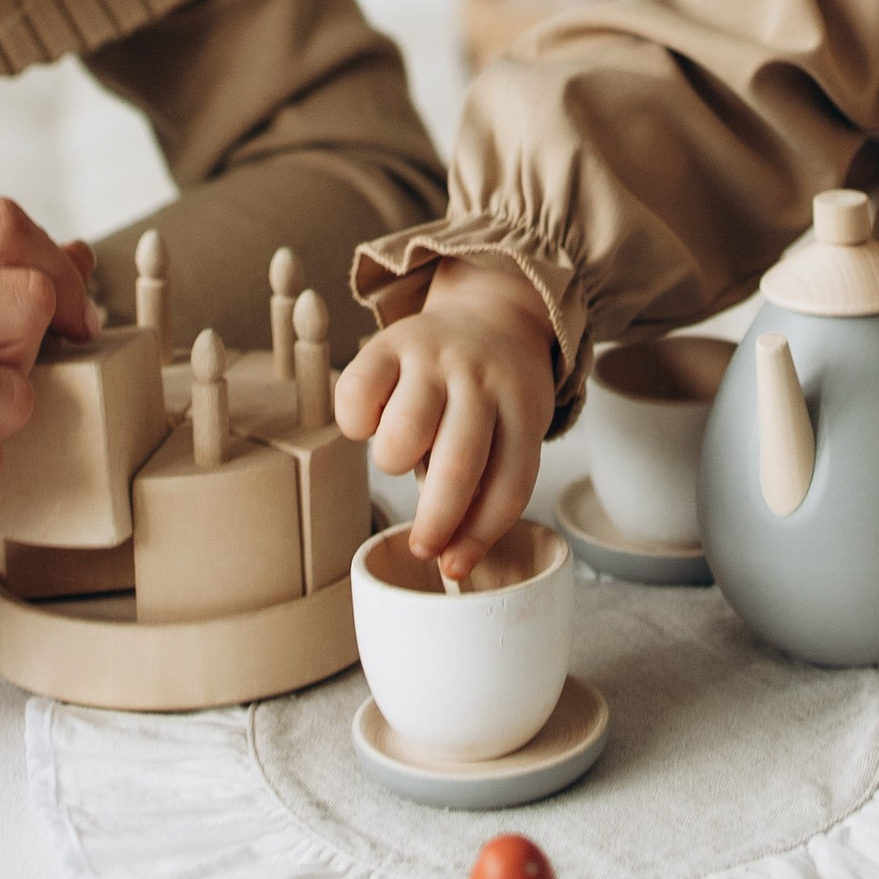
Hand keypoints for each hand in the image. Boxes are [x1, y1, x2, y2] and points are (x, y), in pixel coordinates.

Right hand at [333, 253, 556, 582]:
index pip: (509, 484)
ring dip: (394, 464)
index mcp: (522, 408)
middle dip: (435, 521)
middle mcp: (479, 380)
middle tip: (423, 544)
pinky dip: (356, 424)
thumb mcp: (515, 428)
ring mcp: (434, 358)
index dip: (479, 536)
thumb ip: (487, 483)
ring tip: (400, 459)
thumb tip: (449, 559)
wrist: (492, 312)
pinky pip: (356, 394)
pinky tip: (371, 424)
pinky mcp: (390, 342)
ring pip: (404, 433)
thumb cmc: (496, 393)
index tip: (454, 566)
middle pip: (459, 465)